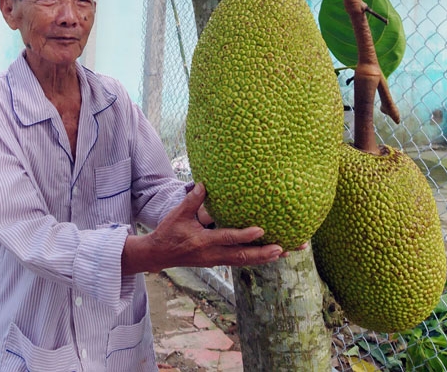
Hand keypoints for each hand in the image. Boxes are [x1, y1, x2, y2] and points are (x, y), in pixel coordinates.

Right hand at [121, 183, 285, 274]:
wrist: (159, 254)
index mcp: (203, 241)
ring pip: (245, 261)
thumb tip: (206, 184)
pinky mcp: (218, 262)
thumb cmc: (168, 232)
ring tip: (286, 252)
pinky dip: (256, 259)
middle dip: (264, 253)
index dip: (245, 235)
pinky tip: (271, 255)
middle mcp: (213, 254)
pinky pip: (241, 261)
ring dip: (265, 258)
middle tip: (284, 247)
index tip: (261, 230)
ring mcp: (216, 260)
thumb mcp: (177, 214)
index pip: (228, 238)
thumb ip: (193, 200)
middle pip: (243, 256)